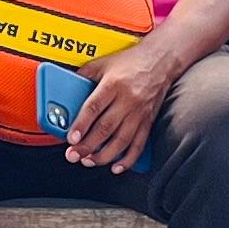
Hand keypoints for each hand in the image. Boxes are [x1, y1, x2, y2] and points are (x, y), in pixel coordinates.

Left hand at [58, 48, 171, 174]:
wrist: (161, 60)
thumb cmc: (131, 61)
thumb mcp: (104, 63)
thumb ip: (84, 75)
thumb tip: (67, 88)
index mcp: (113, 84)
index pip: (94, 108)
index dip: (81, 125)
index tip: (71, 138)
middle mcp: (127, 100)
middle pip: (105, 128)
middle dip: (87, 146)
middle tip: (74, 155)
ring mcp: (139, 113)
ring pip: (121, 140)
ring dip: (104, 156)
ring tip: (89, 161)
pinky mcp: (148, 121)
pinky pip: (138, 145)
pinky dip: (128, 159)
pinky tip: (116, 167)